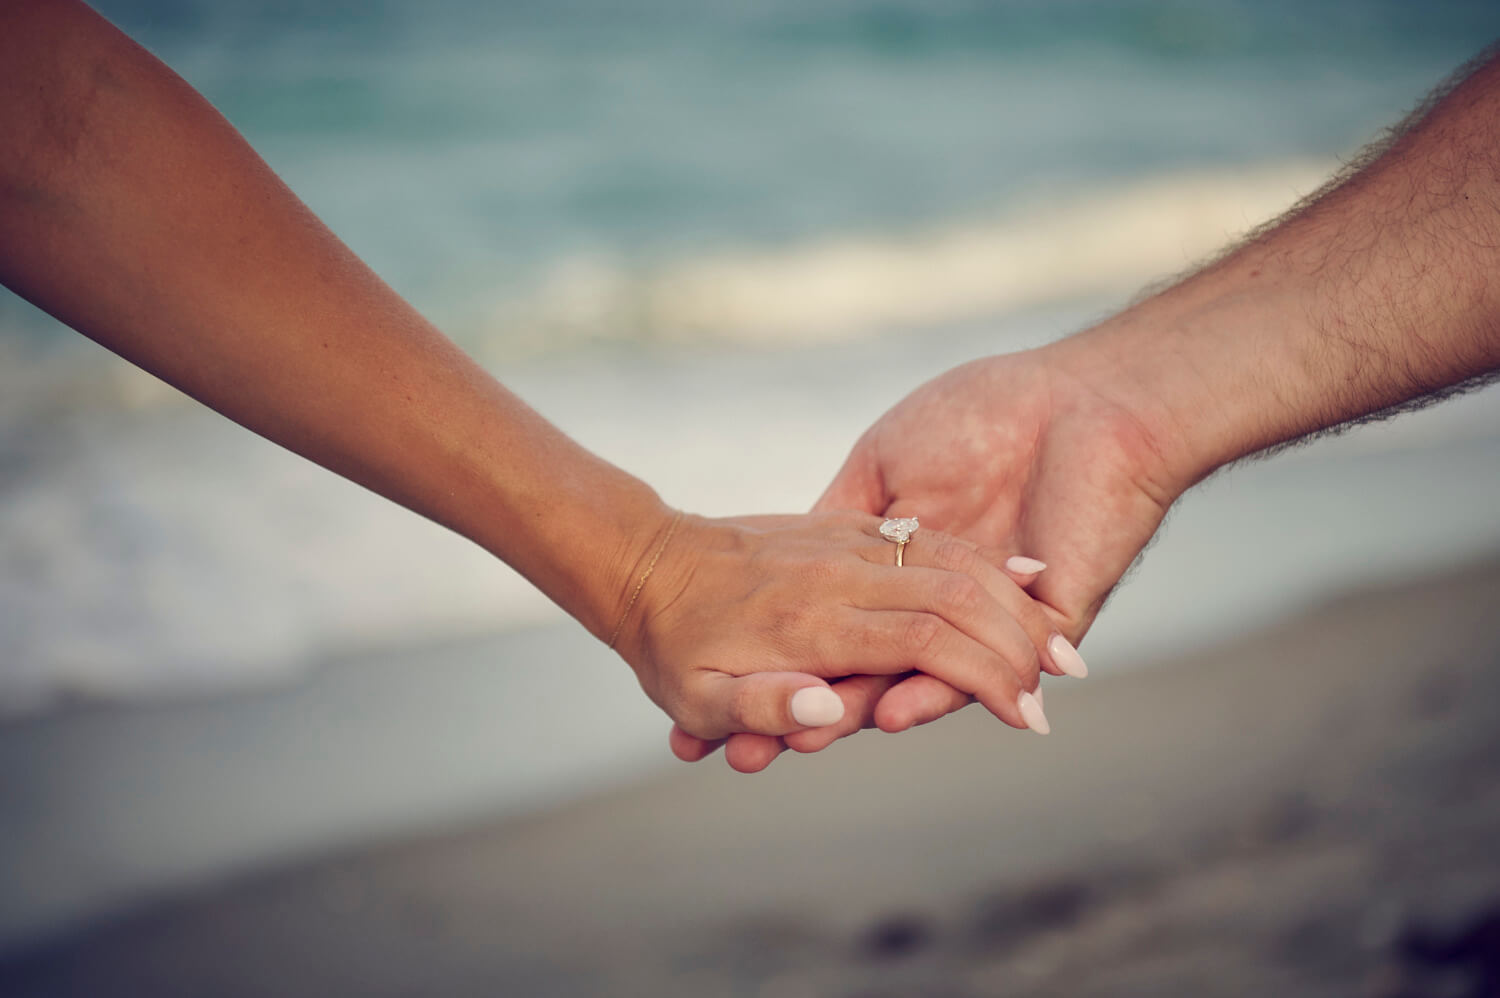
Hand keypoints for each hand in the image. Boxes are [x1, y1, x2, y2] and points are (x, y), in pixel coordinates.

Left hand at [611, 509, 1059, 767]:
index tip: (1029, 717)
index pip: (926, 646)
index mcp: (815, 623)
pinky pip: (925, 535)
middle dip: (1018, 642)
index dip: (985, 681)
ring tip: (1064, 635)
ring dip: (1011, 596)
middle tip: (1066, 680)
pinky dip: (980, 557)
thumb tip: (826, 715)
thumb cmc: (670, 645)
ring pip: (949, 558)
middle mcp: (841, 575)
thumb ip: (764, 707)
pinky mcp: (846, 521)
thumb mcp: (695, 696)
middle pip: (954, 597)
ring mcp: (847, 541)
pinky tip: (1024, 571)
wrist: (645, 557)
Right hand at [673, 344, 1180, 769]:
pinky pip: (982, 676)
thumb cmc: (980, 415)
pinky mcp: (1046, 632)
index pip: (836, 634)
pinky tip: (884, 715)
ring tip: (797, 746)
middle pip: (865, 675)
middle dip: (803, 716)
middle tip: (742, 754)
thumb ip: (844, 516)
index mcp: (901, 572)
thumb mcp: (882, 464)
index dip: (783, 665)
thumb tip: (786, 563)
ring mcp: (992, 628)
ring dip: (855, 718)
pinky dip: (929, 698)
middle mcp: (941, 609)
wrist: (1086, 401)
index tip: (720, 697)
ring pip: (912, 687)